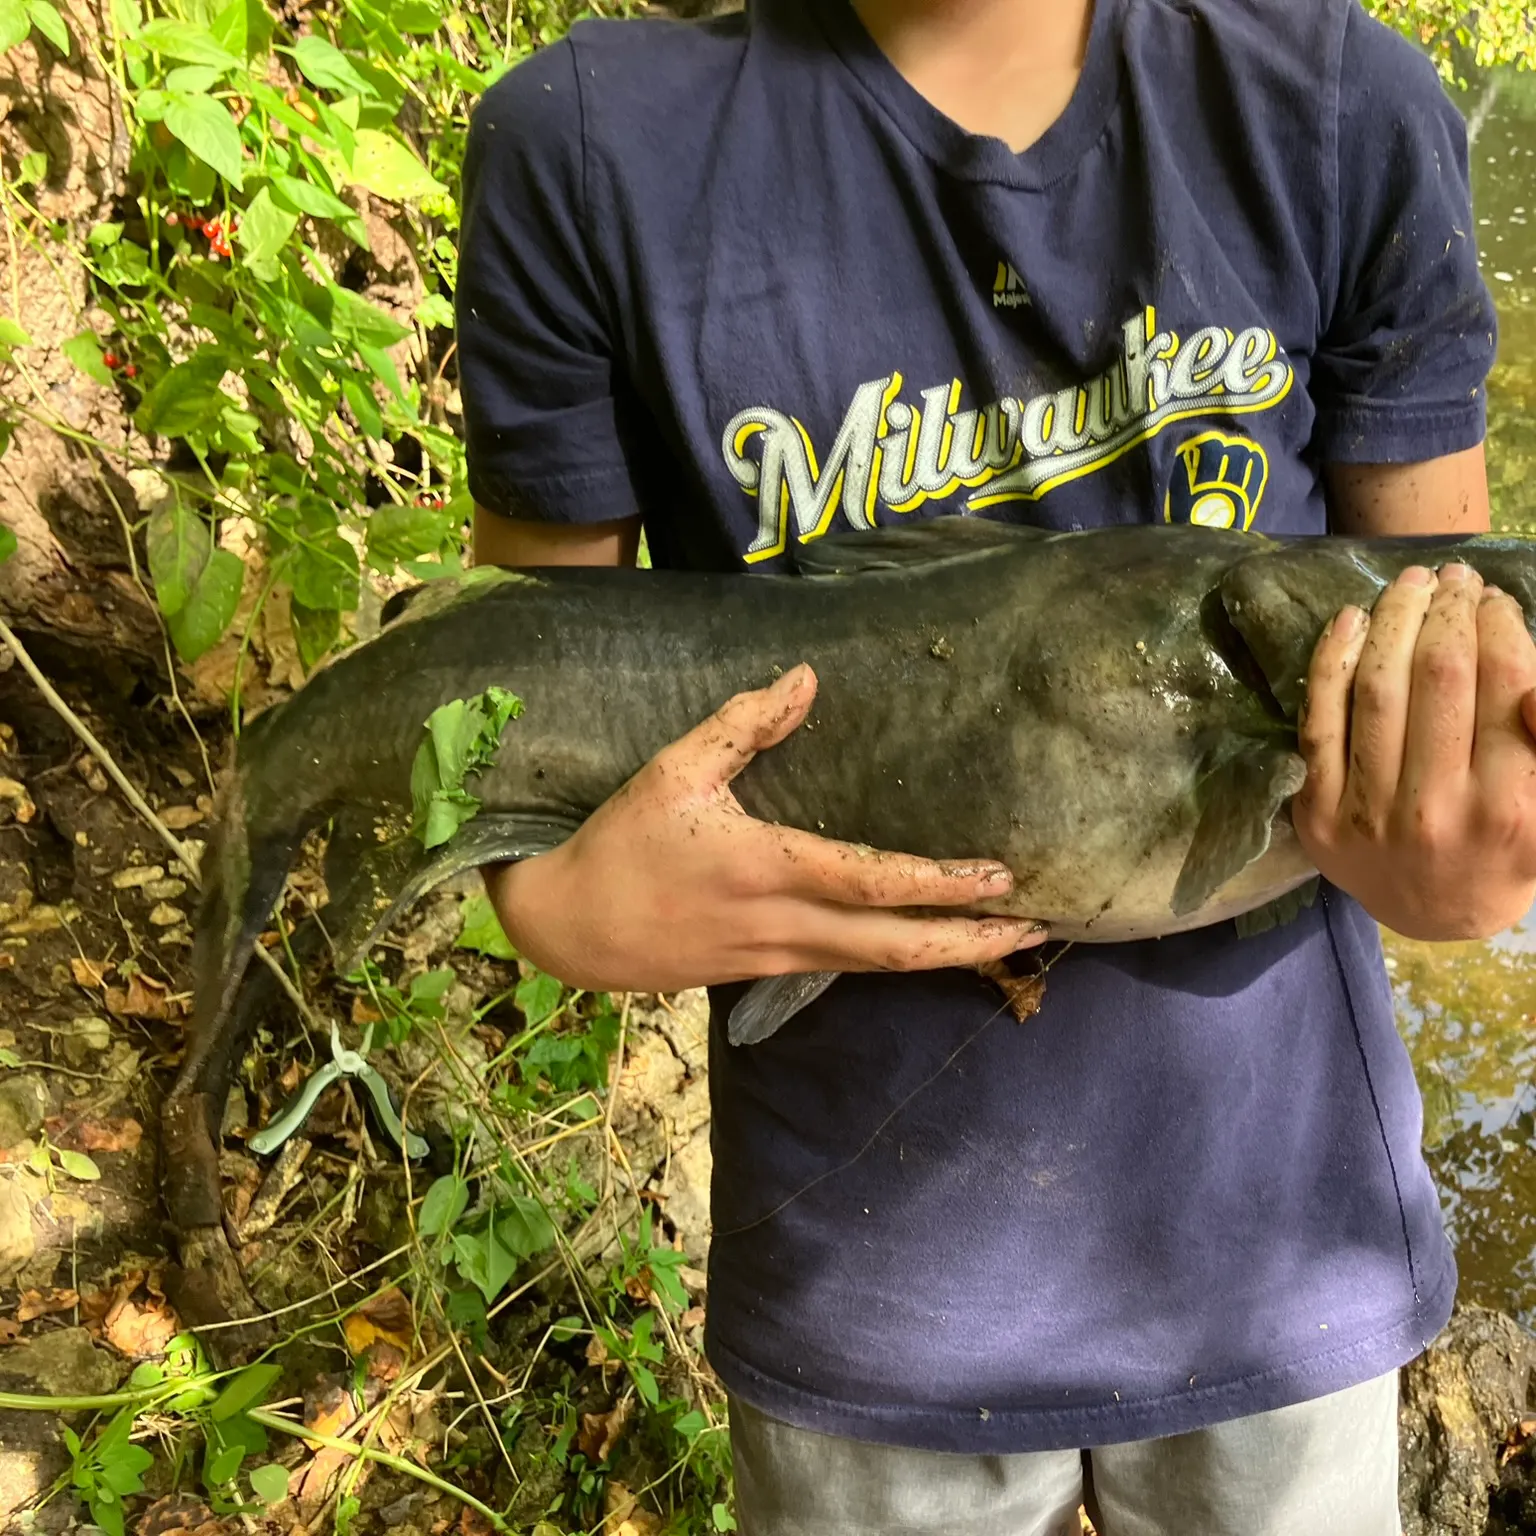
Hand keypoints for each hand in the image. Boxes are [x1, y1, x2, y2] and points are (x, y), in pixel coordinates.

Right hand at [483, 663, 1046, 990]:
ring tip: (1005, 941)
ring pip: (878, 966)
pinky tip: (925, 946)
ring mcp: (779, 957)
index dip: (944, 883)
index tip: (1004, 876)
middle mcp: (786, 925)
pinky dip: (898, 958)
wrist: (569, 929)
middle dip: (973, 942)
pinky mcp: (764, 971)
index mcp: (768, 869)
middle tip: (1041, 929)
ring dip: (946, 956)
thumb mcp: (672, 771)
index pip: (875, 883)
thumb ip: (741, 725)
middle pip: (897, 948)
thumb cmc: (621, 843)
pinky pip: (848, 967)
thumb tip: (806, 679)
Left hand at [1293, 563, 1535, 938]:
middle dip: (1449, 612)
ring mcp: (1368, 811)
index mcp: (1507, 808)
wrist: (1435, 913)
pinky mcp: (1316, 811)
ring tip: (1410, 584)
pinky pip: (1318, 720)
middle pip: (1439, 677)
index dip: (1499, 627)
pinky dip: (1331, 661)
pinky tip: (1351, 619)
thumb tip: (1532, 690)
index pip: (1505, 686)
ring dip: (1393, 621)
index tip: (1495, 599)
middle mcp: (1436, 809)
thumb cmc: (1506, 846)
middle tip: (1453, 577)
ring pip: (1377, 689)